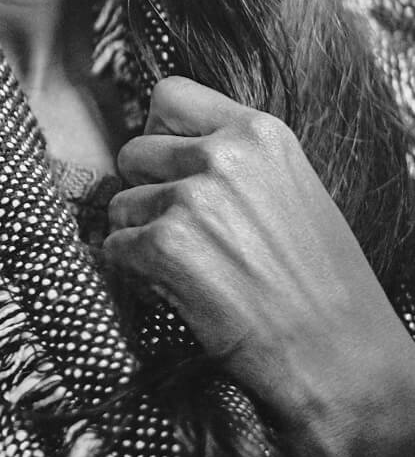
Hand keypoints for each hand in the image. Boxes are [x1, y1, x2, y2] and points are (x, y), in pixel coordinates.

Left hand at [103, 76, 414, 456]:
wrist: (344, 361)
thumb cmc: (322, 286)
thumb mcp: (290, 190)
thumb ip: (234, 162)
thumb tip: (166, 151)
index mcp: (261, 132)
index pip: (168, 95)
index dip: (160, 135)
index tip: (172, 169)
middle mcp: (223, 156)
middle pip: (132, 152)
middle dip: (146, 193)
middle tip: (184, 236)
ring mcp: (191, 199)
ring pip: (119, 205)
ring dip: (140, 238)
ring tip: (194, 271)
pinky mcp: (165, 247)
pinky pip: (113, 248)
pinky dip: (135, 276)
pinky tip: (181, 294)